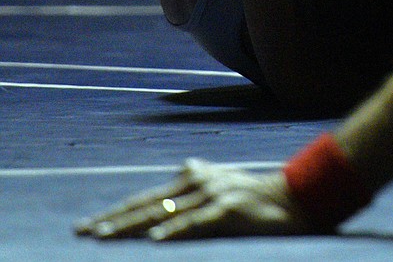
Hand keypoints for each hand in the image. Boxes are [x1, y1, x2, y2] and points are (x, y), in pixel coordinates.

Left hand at [75, 159, 312, 240]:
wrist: (298, 197)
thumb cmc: (262, 193)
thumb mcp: (229, 180)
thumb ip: (204, 175)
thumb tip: (187, 165)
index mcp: (196, 177)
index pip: (147, 197)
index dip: (117, 211)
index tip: (90, 225)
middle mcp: (200, 182)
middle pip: (147, 204)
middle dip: (111, 220)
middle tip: (81, 233)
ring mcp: (214, 195)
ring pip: (163, 213)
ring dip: (130, 227)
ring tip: (103, 237)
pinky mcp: (229, 210)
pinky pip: (196, 223)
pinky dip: (174, 231)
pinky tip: (154, 240)